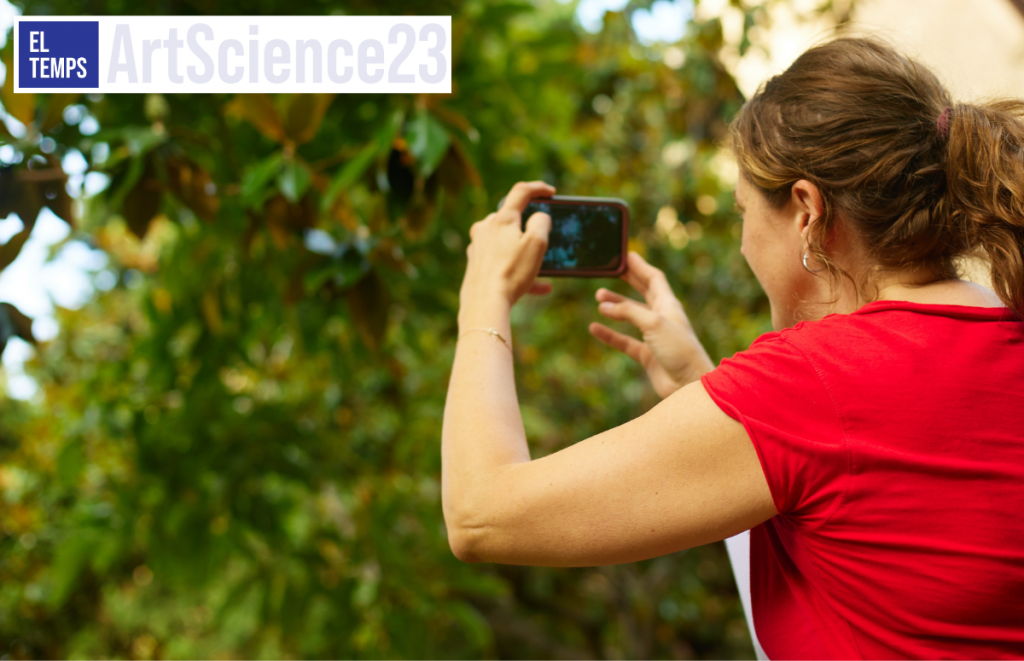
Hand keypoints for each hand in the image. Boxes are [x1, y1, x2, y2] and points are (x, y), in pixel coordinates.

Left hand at [460, 181, 556, 308]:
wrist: (484, 304)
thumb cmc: (512, 272)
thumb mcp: (536, 244)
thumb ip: (541, 223)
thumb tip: (539, 216)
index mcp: (501, 219)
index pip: (520, 192)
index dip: (538, 188)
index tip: (551, 192)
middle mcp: (485, 229)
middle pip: (511, 220)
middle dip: (529, 228)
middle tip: (544, 237)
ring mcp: (478, 247)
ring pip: (508, 245)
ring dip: (527, 255)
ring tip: (546, 272)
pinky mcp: (476, 265)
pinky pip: (502, 263)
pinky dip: (519, 271)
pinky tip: (540, 287)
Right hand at [589, 251, 714, 398]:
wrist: (689, 384)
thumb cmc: (679, 350)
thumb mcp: (653, 323)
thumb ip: (628, 312)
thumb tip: (604, 306)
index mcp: (669, 305)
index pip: (654, 279)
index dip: (641, 266)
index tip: (627, 255)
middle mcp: (662, 318)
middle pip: (643, 293)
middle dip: (628, 281)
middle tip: (611, 270)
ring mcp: (654, 336)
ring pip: (631, 316)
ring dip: (616, 306)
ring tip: (598, 298)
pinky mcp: (647, 354)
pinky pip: (624, 340)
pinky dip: (610, 334)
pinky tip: (595, 328)